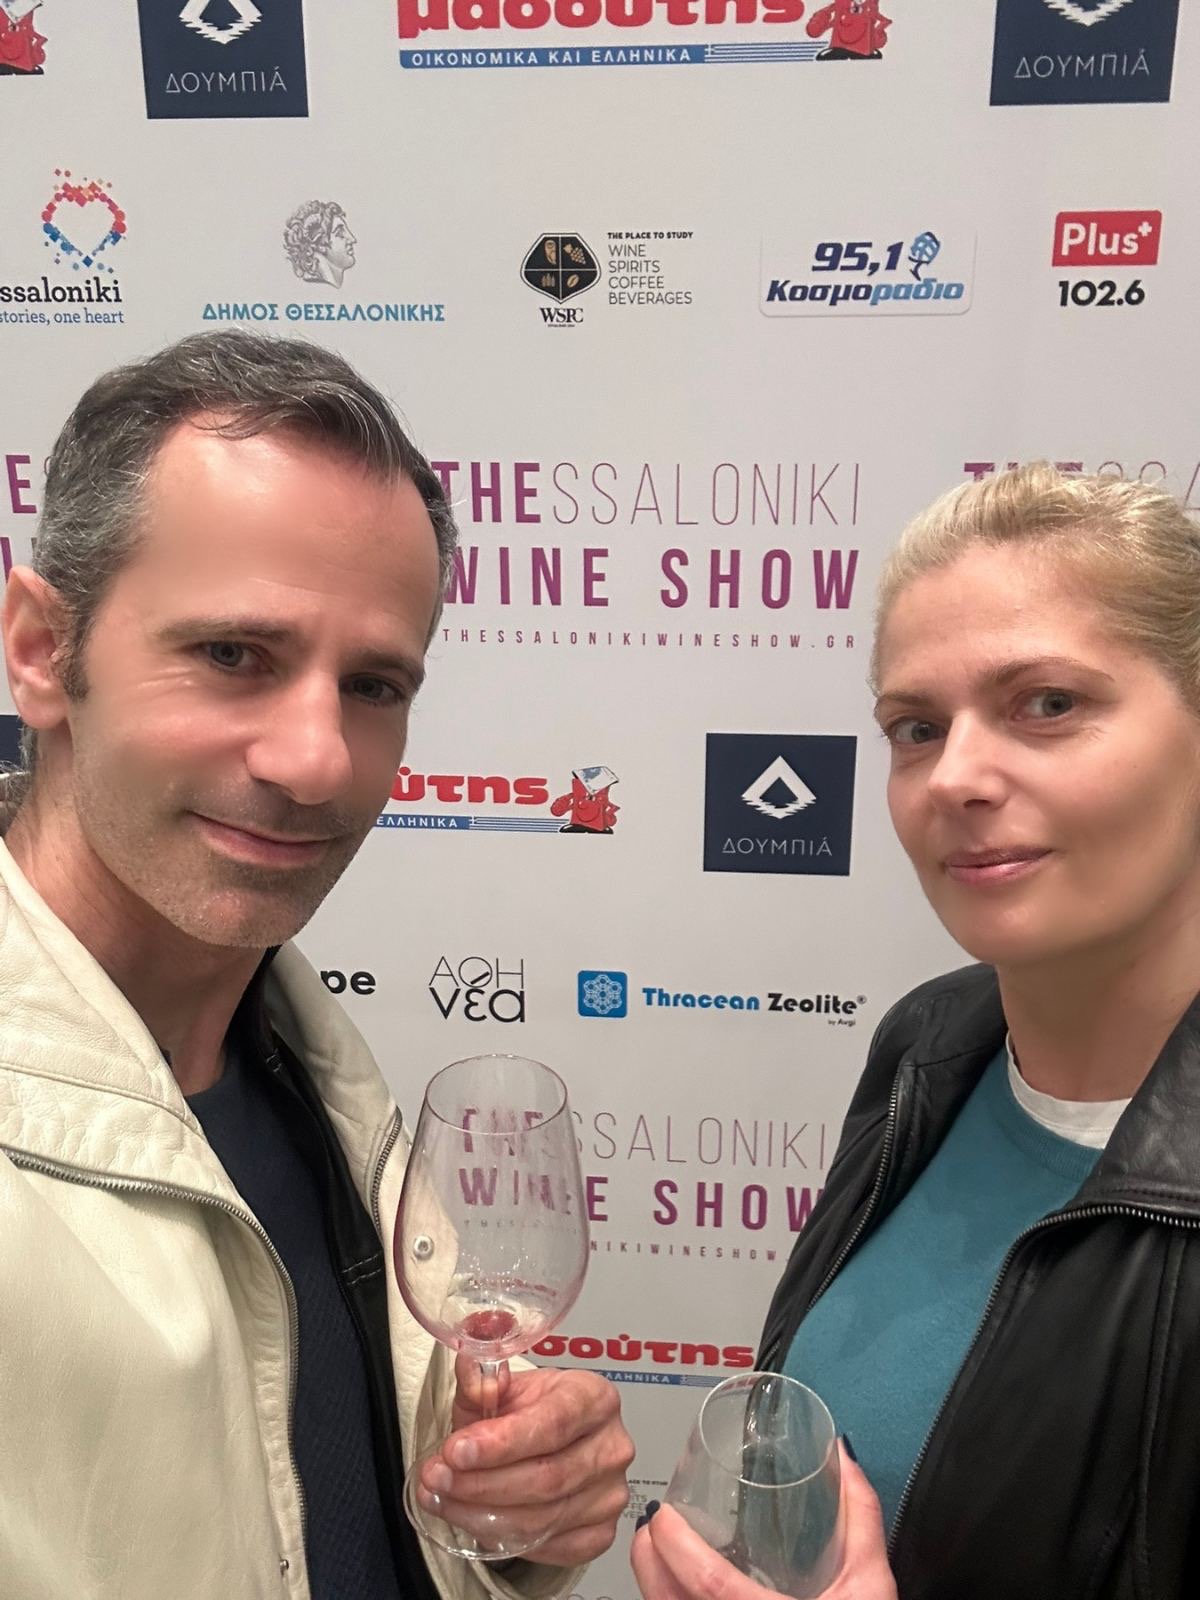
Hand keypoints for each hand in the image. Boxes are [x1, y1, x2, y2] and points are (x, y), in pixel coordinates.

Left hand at [416, 1356, 635, 1565]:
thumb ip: (482, 1380)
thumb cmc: (528, 1412)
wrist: (548, 1443)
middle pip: (546, 1477)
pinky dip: (501, 1538)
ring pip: (541, 1518)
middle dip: (480, 1482)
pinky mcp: (599, 1534)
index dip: (502, 1442)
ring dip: (480, 1513)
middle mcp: (612, 1446)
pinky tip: (471, 1518)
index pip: (553, 1423)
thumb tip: (473, 1376)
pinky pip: (545, 1546)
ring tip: (441, 1498)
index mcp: (595, 1397)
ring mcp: (609, 1495)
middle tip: (436, 1478)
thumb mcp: (501, 1387)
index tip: (456, 1450)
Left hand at [631, 1444, 896, 1599]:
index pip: (710, 1586)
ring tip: (654, 1550)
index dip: (679, 1548)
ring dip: (655, 1583)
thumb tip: (842, 1459)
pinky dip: (670, 1599)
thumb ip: (859, 1518)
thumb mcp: (868, 1583)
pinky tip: (672, 1584)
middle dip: (650, 1563)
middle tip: (650, 1527)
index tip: (664, 1517)